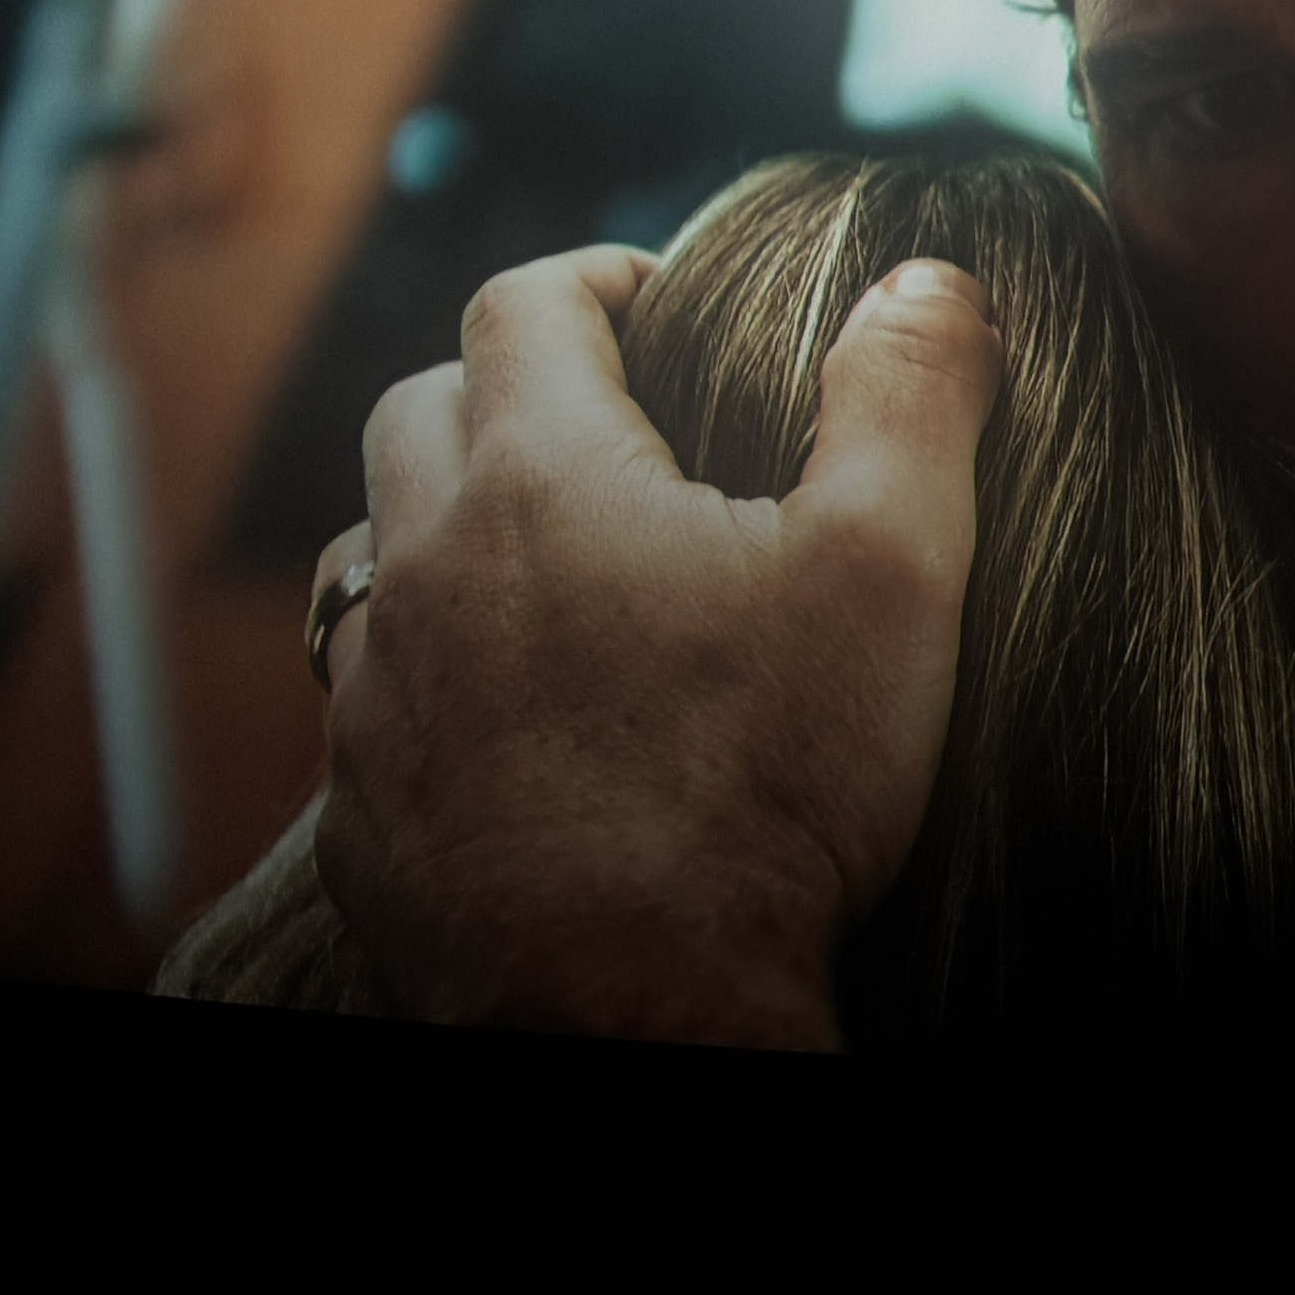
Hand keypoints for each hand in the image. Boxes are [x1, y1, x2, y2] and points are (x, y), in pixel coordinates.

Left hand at [310, 244, 1003, 1050]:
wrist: (643, 1017)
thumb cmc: (766, 795)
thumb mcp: (889, 574)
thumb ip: (907, 402)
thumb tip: (929, 281)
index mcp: (541, 480)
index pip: (523, 304)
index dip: (596, 278)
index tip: (659, 302)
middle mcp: (428, 570)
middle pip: (419, 407)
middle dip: (506, 387)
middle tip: (609, 423)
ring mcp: (379, 700)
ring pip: (373, 553)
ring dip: (441, 525)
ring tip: (543, 562)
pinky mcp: (366, 814)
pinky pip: (368, 701)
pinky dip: (428, 672)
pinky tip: (507, 715)